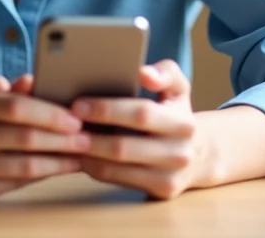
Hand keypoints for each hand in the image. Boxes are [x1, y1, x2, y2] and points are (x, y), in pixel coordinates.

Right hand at [0, 74, 90, 201]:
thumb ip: (9, 89)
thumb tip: (35, 80)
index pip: (16, 107)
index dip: (49, 112)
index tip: (76, 117)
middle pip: (24, 138)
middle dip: (62, 140)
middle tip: (88, 139)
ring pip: (24, 166)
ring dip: (59, 161)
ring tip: (82, 155)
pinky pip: (17, 184)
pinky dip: (44, 176)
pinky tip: (61, 168)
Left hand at [72, 59, 207, 199]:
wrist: (201, 153)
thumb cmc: (176, 113)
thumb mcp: (178, 87)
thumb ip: (165, 72)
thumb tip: (143, 73)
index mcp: (182, 121)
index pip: (141, 114)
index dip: (107, 110)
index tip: (77, 104)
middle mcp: (180, 152)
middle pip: (124, 147)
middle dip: (90, 137)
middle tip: (64, 127)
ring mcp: (170, 176)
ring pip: (117, 168)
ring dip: (87, 155)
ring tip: (66, 141)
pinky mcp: (160, 192)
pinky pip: (118, 181)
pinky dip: (94, 168)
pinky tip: (80, 155)